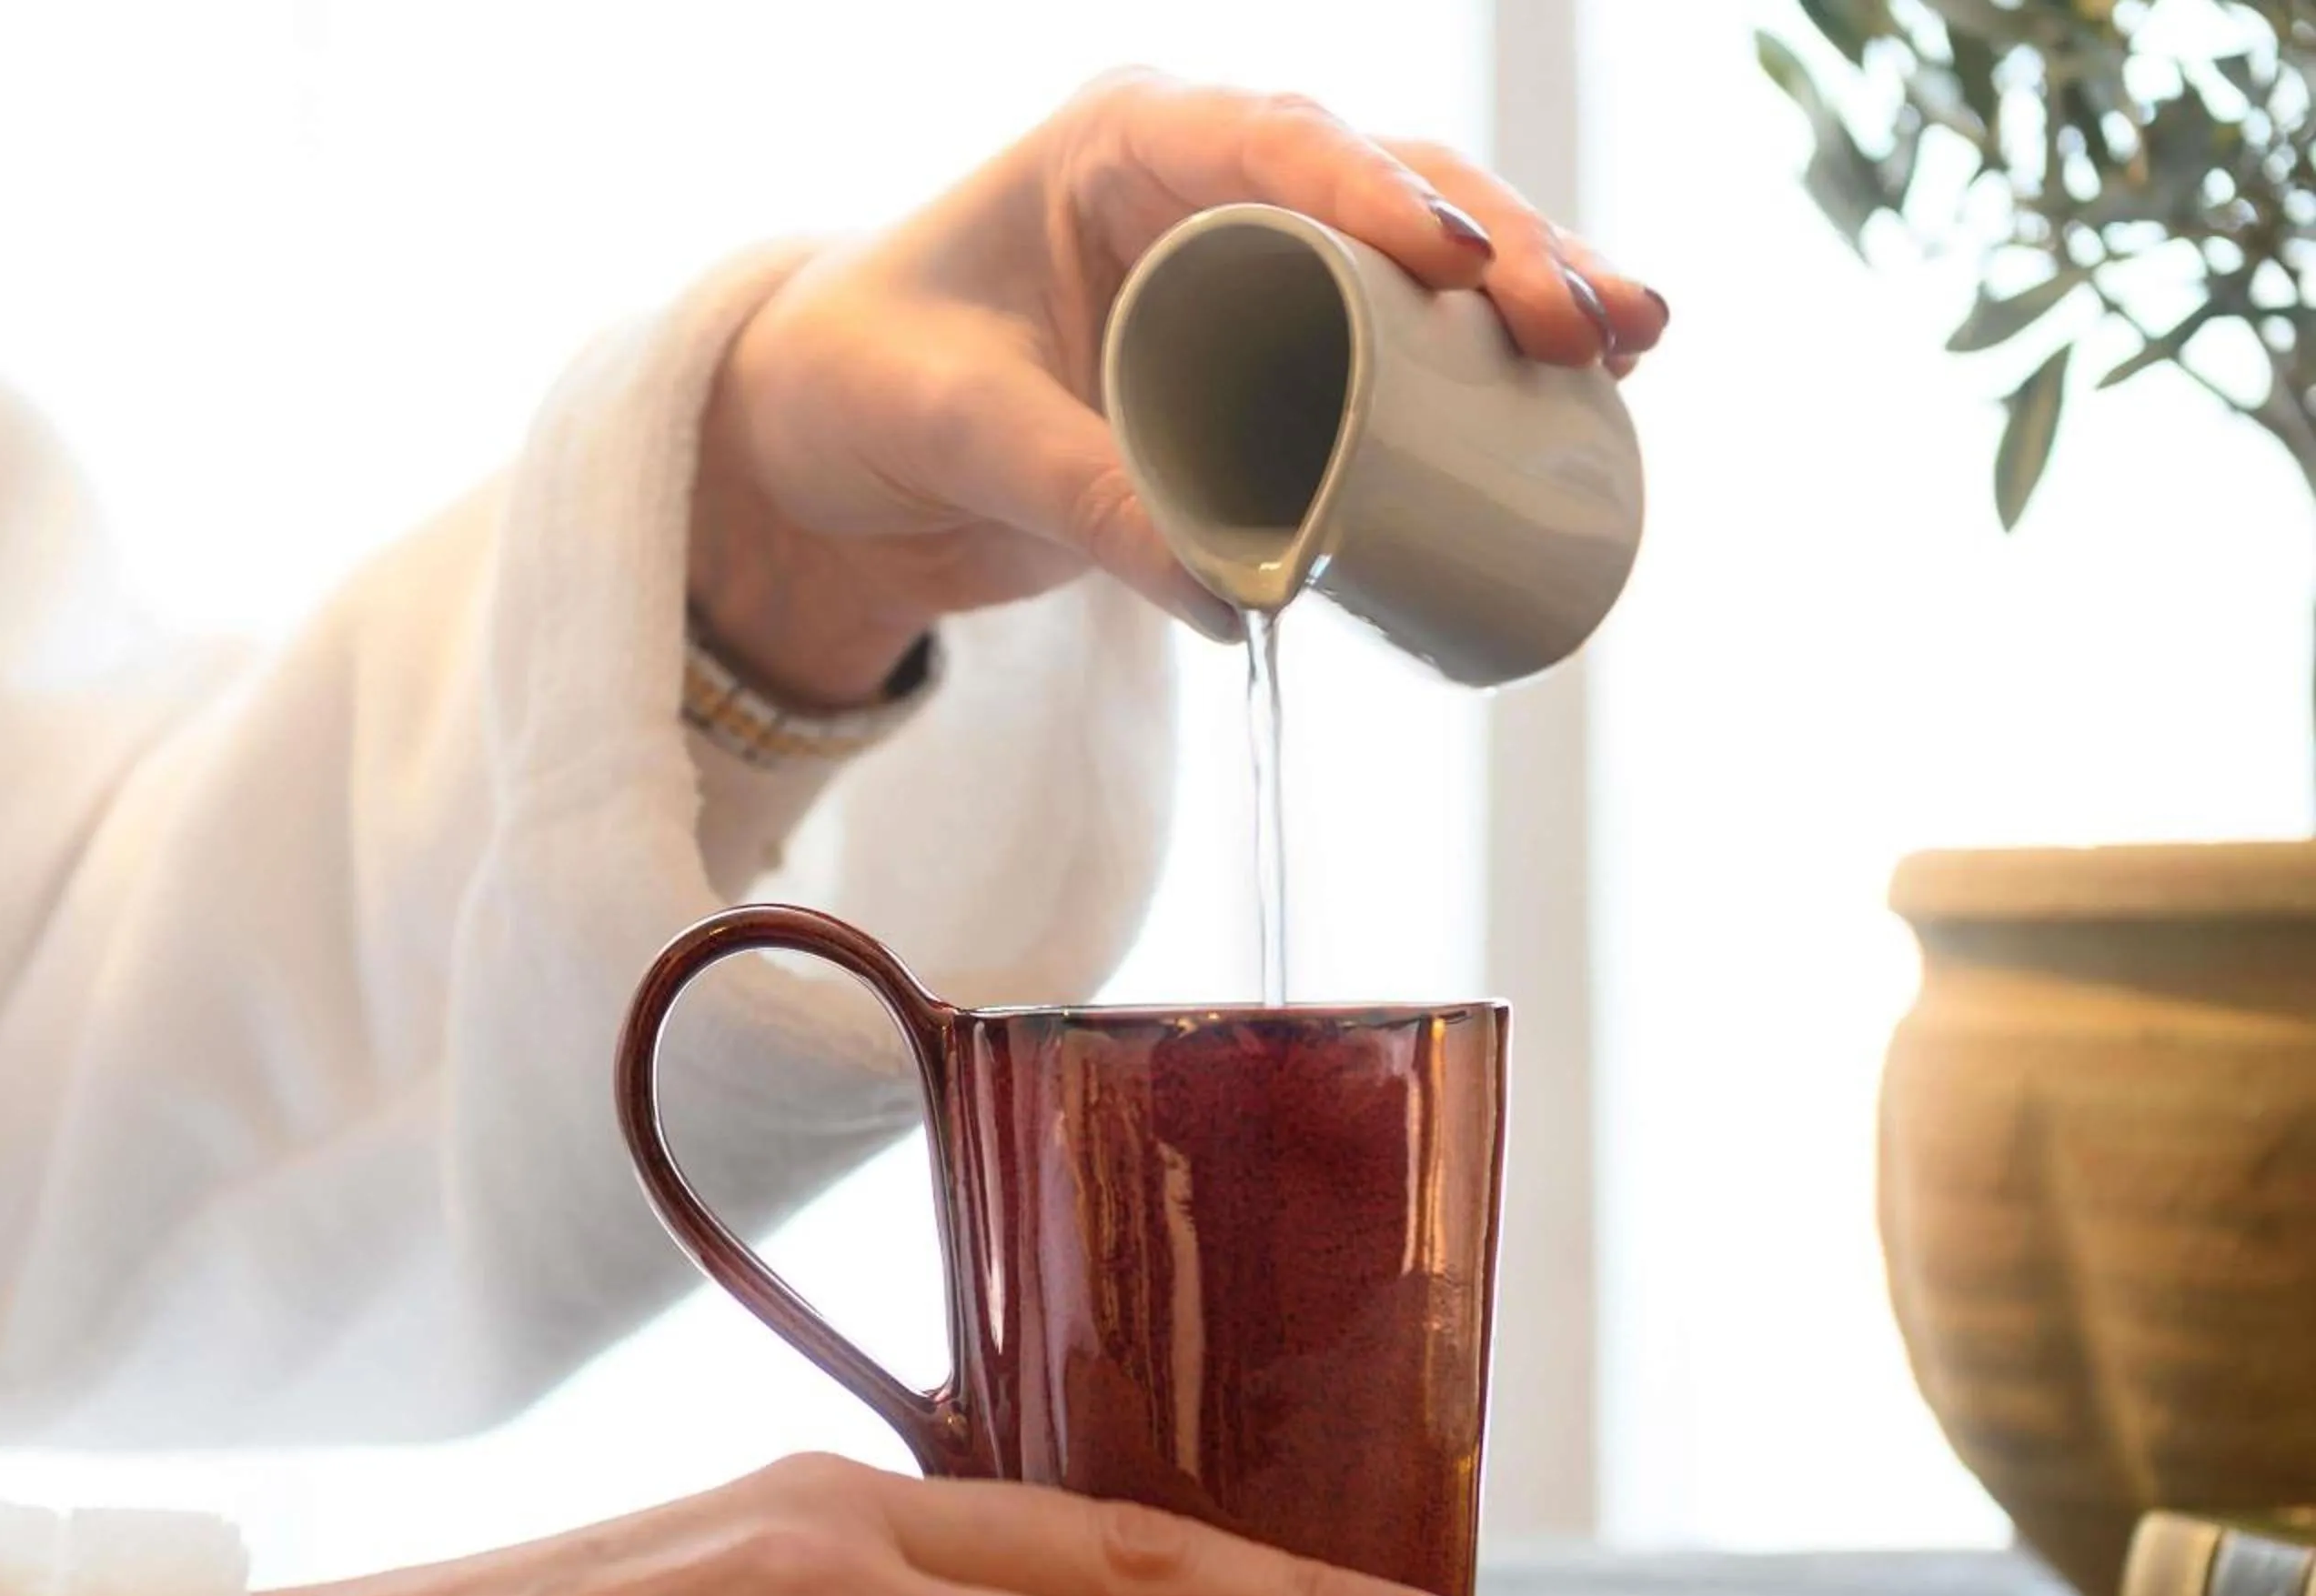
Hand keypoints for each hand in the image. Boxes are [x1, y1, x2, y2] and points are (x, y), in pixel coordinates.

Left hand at [688, 69, 1667, 705]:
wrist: (825, 454)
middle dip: (1506, 250)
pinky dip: (1479, 374)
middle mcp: (1205, 187)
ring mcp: (1249, 272)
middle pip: (1388, 194)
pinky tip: (1584, 394)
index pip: (1276, 142)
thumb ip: (1077, 497)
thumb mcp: (952, 432)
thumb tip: (1243, 594)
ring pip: (1417, 265)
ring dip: (1530, 299)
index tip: (1464, 263)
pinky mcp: (1266, 364)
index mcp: (1123, 145)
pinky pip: (1392, 351)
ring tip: (1631, 346)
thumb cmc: (857, 390)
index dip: (1380, 195)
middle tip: (1595, 325)